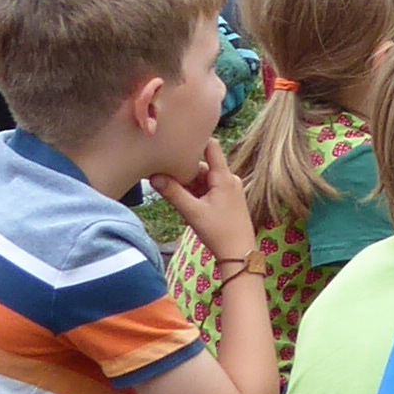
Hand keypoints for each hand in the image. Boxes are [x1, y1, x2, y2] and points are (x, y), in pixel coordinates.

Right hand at [152, 146, 257, 264]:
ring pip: (203, 179)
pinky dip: (195, 193)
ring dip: (188, 184)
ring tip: (171, 189)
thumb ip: (173, 193)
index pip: (211, 146)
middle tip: (163, 172)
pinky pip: (208, 189)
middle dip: (184, 170)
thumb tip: (154, 177)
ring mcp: (229, 189)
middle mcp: (229, 179)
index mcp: (224, 177)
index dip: (195, 140)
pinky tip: (185, 202)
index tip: (177, 139)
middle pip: (203, 165)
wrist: (239, 254)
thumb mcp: (192, 212)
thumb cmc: (219, 232)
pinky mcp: (227, 200)